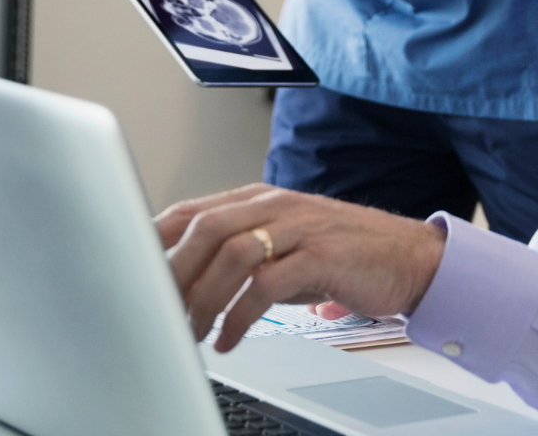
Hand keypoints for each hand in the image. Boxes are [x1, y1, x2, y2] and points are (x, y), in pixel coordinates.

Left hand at [156, 183, 446, 351]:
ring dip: (203, 299)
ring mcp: (299, 227)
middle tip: (156, 311)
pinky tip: (229, 339)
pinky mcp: (322, 256)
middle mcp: (274, 206)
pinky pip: (268, 285)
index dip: (153, 240)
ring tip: (192, 332)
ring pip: (232, 255)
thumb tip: (183, 283)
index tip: (128, 273)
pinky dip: (240, 317)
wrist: (409, 258)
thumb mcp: (282, 246)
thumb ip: (239, 254)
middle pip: (204, 230)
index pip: (190, 211)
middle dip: (172, 274)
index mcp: (258, 199)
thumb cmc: (342, 255)